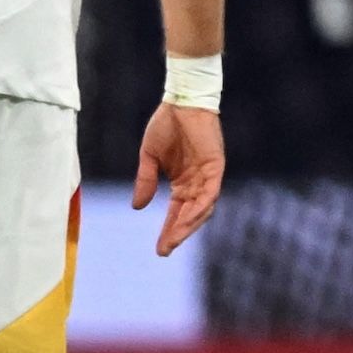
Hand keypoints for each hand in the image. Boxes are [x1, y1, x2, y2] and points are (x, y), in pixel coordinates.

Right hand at [132, 102, 224, 255]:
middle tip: (164, 251)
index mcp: (183, 182)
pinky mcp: (215, 167)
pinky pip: (210, 193)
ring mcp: (208, 176)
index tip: (159, 249)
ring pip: (202, 209)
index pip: (176, 212)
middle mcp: (197, 183)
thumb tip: (137, 207)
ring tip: (174, 240)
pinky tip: (187, 218)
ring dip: (188, 225)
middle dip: (177, 234)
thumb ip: (146, 181)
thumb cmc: (166, 125)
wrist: (181, 102)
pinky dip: (200, 207)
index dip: (168, 230)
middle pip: (190, 216)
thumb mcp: (149, 158)